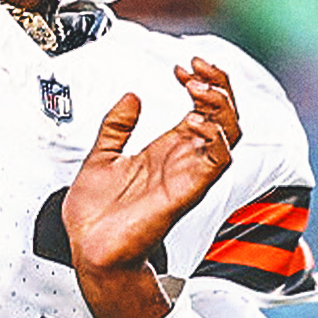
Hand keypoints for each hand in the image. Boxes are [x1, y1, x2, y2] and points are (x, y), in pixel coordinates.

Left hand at [63, 58, 239, 317]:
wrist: (88, 250)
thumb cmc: (95, 217)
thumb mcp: (100, 156)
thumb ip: (117, 125)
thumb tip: (130, 96)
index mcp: (166, 150)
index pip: (203, 109)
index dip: (202, 82)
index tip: (182, 67)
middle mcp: (182, 161)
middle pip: (224, 117)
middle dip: (219, 86)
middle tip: (197, 69)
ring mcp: (186, 175)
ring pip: (229, 135)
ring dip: (220, 106)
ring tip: (198, 88)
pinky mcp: (184, 192)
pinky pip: (217, 163)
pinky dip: (216, 138)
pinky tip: (197, 122)